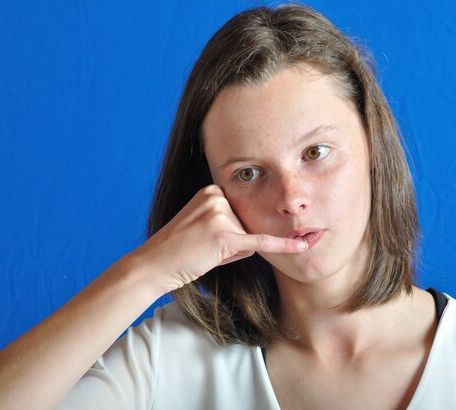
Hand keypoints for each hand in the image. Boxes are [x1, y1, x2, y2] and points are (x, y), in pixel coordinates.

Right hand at [127, 185, 307, 293]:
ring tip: (204, 253)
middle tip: (202, 248)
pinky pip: (259, 242)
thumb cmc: (180, 250)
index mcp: (212, 189)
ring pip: (248, 238)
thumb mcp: (205, 226)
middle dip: (232, 244)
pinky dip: (282, 245)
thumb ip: (232, 222)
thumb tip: (267, 232)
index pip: (241, 213)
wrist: (154, 265)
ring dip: (231, 253)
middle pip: (246, 224)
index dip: (229, 233)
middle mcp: (216, 196)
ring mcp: (220, 215)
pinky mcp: (224, 236)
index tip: (203, 238)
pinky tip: (301, 246)